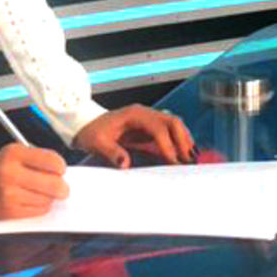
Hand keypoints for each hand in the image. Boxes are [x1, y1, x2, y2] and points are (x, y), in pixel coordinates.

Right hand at [0, 143, 68, 221]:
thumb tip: (63, 172)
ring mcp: (10, 195)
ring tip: (39, 192)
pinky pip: (37, 212)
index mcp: (14, 153)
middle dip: (61, 187)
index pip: (53, 161)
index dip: (61, 167)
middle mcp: (11, 173)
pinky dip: (39, 207)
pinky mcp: (9, 212)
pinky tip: (31, 200)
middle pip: (54, 184)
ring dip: (49, 198)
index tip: (59, 169)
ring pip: (48, 200)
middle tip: (60, 186)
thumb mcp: (13, 152)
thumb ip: (37, 158)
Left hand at [73, 105, 195, 168]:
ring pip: (174, 124)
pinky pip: (169, 131)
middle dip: (183, 140)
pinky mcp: (150, 127)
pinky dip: (179, 141)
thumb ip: (111, 152)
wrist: (86, 124)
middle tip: (188, 160)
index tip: (173, 162)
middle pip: (172, 121)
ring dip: (184, 140)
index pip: (157, 128)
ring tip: (190, 159)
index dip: (166, 145)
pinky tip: (183, 155)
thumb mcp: (96, 143)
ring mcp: (149, 119)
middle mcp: (145, 114)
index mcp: (134, 115)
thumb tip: (125, 163)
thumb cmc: (92, 132)